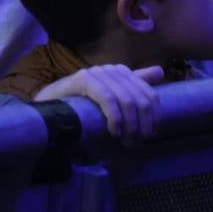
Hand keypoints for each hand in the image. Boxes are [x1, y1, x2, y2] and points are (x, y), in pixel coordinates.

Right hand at [35, 65, 163, 146]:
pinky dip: (115, 118)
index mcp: (122, 72)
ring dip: (130, 126)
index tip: (150, 135)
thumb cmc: (83, 102)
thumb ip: (134, 84)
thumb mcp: (112, 95)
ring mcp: (98, 73)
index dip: (154, 117)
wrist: (51, 102)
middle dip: (141, 125)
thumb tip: (160, 71)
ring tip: (126, 141)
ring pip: (127, 101)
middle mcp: (112, 69)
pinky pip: (108, 100)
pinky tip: (113, 131)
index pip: (150, 94)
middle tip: (136, 142)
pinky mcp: (84, 79)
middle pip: (140, 99)